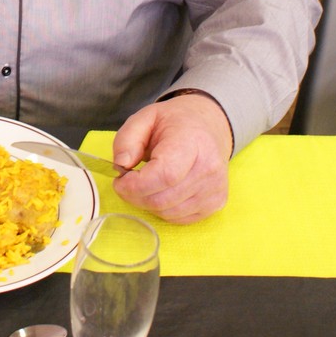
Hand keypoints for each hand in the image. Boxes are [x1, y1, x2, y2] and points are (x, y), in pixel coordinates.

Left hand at [109, 92, 233, 223]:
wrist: (209, 125)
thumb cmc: (175, 122)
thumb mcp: (145, 118)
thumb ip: (127, 139)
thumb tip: (121, 164)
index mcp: (192, 142)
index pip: (165, 175)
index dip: (136, 185)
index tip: (120, 180)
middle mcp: (209, 167)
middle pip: (163, 199)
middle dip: (135, 195)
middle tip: (126, 181)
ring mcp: (215, 188)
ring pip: (168, 212)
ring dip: (146, 202)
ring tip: (144, 183)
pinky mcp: (216, 202)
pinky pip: (178, 218)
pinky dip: (161, 209)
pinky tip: (161, 190)